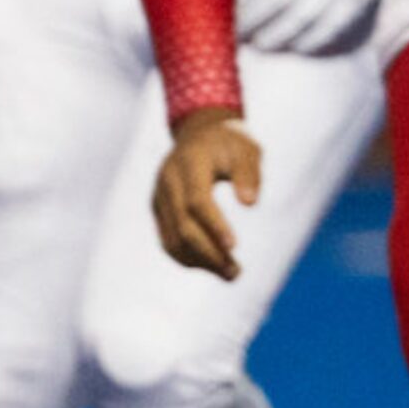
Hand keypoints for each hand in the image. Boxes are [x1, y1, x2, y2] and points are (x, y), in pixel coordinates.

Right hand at [153, 109, 260, 280]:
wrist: (197, 133)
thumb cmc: (228, 142)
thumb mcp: (247, 148)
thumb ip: (249, 173)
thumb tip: (250, 203)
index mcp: (188, 164)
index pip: (196, 201)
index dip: (214, 226)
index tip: (235, 247)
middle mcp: (167, 182)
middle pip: (183, 227)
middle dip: (209, 253)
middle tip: (236, 273)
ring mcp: (158, 198)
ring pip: (172, 240)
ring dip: (199, 261)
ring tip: (229, 273)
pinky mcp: (158, 210)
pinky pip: (169, 240)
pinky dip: (188, 257)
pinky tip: (211, 264)